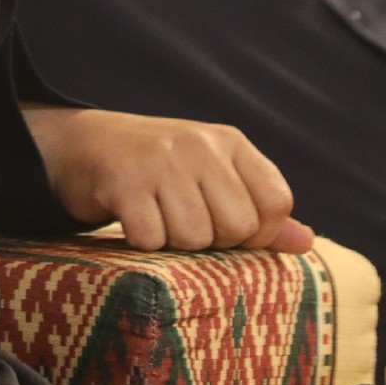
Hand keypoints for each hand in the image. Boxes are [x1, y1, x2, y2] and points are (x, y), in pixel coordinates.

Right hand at [24, 104, 313, 253]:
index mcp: (228, 141)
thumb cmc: (156, 168)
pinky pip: (151, 238)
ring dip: (173, 243)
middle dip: (212, 240)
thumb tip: (306, 242)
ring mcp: (159, 160)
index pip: (275, 202)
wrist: (79, 144)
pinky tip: (130, 219)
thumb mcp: (210, 177)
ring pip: (195, 238)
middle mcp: (198, 144)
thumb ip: (257, 209)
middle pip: (237, 226)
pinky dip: (140, 242)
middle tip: (181, 220)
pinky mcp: (123, 181)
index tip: (224, 226)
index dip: (257, 230)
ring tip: (155, 217)